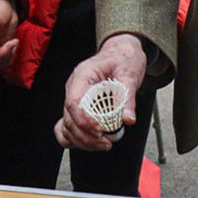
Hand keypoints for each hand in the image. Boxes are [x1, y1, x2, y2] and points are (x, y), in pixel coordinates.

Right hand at [55, 33, 146, 151]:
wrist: (122, 52)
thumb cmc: (124, 58)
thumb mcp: (130, 74)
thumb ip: (128, 98)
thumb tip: (128, 120)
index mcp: (83, 75)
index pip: (74, 102)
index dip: (84, 120)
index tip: (100, 131)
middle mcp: (74, 87)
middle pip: (69, 118)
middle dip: (86, 136)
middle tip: (107, 143)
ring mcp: (74, 97)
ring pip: (67, 126)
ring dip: (83, 140)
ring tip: (105, 144)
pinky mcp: (79, 106)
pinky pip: (68, 126)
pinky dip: (77, 138)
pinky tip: (92, 143)